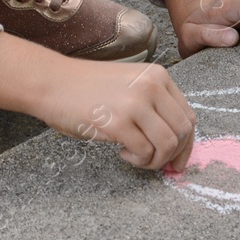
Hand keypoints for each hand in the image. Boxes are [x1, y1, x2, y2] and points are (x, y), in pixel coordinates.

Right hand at [33, 57, 197, 172]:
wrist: (51, 82)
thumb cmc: (86, 88)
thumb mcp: (129, 85)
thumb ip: (153, 105)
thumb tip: (177, 144)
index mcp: (157, 76)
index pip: (188, 115)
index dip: (187, 144)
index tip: (178, 160)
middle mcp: (151, 86)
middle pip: (182, 132)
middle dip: (173, 155)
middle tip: (157, 164)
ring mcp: (135, 103)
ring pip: (167, 144)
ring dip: (154, 160)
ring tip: (135, 156)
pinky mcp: (118, 122)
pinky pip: (145, 152)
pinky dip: (137, 160)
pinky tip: (121, 152)